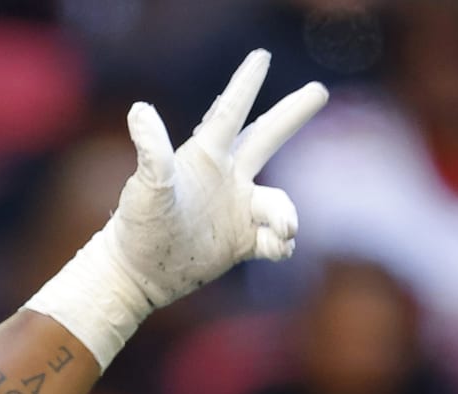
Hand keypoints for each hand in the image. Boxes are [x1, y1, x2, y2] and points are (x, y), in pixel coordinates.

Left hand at [112, 50, 327, 309]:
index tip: (261, 57)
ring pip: (277, 201)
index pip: (230, 114)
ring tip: (285, 228)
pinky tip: (279, 248)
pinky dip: (282, 243)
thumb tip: (140, 109)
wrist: (138, 272)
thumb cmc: (138, 224)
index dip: (246, 85)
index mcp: (205, 157)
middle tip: (319, 90)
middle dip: (292, 114)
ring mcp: (237, 208)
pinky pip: (275, 239)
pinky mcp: (242, 241)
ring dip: (286, 214)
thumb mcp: (147, 188)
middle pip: (267, 137)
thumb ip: (152, 151)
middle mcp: (227, 177)